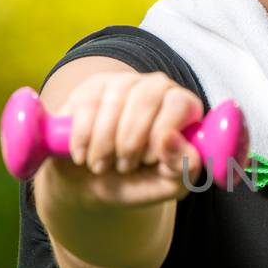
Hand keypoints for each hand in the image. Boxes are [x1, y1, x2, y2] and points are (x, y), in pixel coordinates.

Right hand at [39, 71, 206, 207]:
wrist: (92, 184)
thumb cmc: (137, 182)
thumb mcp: (166, 184)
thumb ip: (183, 166)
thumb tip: (171, 139)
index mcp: (184, 108)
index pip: (179, 103)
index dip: (161, 133)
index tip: (149, 160)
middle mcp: (157, 87)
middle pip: (146, 99)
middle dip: (131, 142)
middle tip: (123, 168)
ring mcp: (123, 82)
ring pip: (114, 101)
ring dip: (105, 144)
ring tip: (102, 166)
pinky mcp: (92, 87)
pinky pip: (87, 104)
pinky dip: (83, 138)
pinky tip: (82, 156)